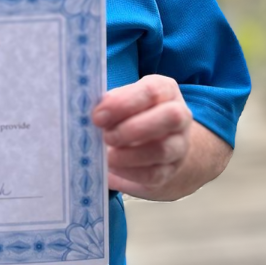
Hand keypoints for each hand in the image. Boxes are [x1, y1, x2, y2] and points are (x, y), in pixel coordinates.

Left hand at [92, 75, 193, 200]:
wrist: (159, 143)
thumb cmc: (133, 115)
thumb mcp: (124, 101)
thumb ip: (109, 104)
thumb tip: (85, 111)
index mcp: (164, 90)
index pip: (151, 91)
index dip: (123, 103)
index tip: (98, 116)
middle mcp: (178, 115)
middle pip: (170, 117)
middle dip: (134, 128)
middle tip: (106, 137)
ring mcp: (179, 144)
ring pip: (163, 149)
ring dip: (130, 155)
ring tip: (107, 157)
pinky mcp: (171, 169)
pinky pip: (155, 174)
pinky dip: (130, 173)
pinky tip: (113, 170)